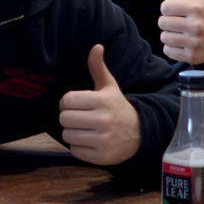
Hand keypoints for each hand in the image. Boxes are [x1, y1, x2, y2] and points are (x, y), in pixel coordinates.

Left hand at [59, 45, 141, 165]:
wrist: (139, 133)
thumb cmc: (118, 107)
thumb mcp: (109, 87)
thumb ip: (98, 68)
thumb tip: (96, 46)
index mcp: (103, 101)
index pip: (66, 100)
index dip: (68, 102)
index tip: (77, 104)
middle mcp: (103, 120)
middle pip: (64, 118)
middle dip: (69, 117)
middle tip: (79, 117)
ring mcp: (103, 140)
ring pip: (67, 135)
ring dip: (72, 132)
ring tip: (84, 129)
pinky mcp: (101, 156)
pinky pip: (74, 150)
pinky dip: (78, 147)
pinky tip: (90, 141)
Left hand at [158, 0, 203, 65]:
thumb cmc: (201, 16)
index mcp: (196, 8)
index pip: (164, 7)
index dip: (168, 9)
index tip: (177, 11)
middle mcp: (196, 25)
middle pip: (162, 23)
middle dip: (167, 23)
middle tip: (178, 23)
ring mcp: (194, 42)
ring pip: (164, 37)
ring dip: (169, 35)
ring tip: (180, 34)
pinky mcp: (191, 56)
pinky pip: (168, 50)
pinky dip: (172, 48)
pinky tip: (182, 44)